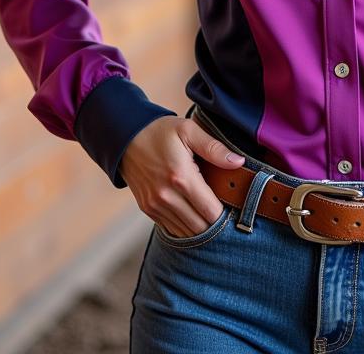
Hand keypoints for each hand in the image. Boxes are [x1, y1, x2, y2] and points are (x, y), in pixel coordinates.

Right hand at [120, 116, 245, 236]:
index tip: (234, 207)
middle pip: (200, 227)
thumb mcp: (189, 131)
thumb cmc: (161, 131)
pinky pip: (172, 229)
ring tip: (211, 213)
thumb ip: (214, 148)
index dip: (226, 214)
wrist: (125, 137)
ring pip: (186, 232)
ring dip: (201, 227)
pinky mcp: (148, 209)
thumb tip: (238, 162)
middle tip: (226, 212)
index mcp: (181, 177)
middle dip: (216, 223)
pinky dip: (185, 226)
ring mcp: (156, 206)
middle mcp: (167, 196)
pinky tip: (194, 214)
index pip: (211, 212)